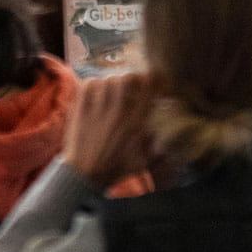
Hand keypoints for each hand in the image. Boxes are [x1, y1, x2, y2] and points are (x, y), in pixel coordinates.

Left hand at [62, 71, 159, 189]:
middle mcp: (118, 111)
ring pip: (109, 78)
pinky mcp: (81, 108)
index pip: (149, 86)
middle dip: (132, 79)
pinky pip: (89, 83)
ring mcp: (98, 108)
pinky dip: (95, 85)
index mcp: (136, 122)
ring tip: (113, 92)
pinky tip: (97, 94)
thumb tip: (169, 134)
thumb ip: (158, 146)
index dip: (154, 80)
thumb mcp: (143, 160)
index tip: (154, 84)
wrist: (84, 174)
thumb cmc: (115, 168)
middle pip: (128, 77)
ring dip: (113, 83)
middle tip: (132, 87)